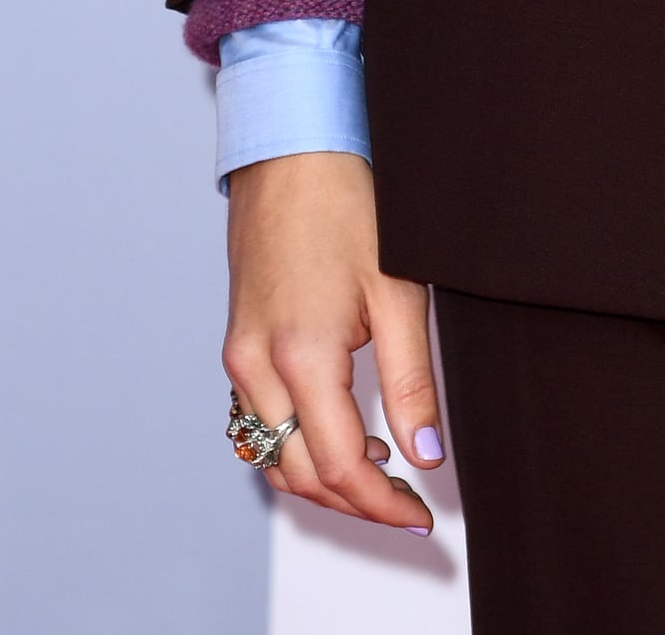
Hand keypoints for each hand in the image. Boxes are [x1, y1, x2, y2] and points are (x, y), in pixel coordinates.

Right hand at [224, 152, 442, 530]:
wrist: (293, 147)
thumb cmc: (347, 201)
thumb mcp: (397, 290)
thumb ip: (410, 379)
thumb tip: (426, 453)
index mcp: (300, 356)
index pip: (340, 467)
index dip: (383, 504)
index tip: (420, 517)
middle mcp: (257, 365)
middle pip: (300, 474)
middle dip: (354, 503)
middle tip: (407, 505)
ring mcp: (240, 355)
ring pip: (273, 454)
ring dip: (321, 479)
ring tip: (381, 475)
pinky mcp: (238, 342)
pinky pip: (259, 420)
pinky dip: (296, 444)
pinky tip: (340, 431)